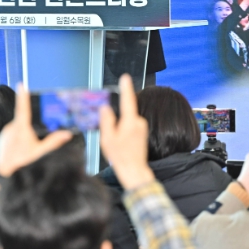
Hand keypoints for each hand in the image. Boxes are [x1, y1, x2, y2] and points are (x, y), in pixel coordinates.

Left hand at [0, 84, 72, 176]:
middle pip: (23, 122)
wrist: (3, 179)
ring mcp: (4, 136)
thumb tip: (66, 134)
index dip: (23, 95)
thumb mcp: (40, 154)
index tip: (22, 85)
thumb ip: (54, 142)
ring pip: (17, 129)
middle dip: (30, 129)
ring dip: (23, 136)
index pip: (23, 108)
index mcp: (20, 129)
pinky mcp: (0, 142)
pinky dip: (17, 141)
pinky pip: (11, 136)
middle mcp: (10, 129)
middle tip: (33, 145)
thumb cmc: (21, 166)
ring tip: (25, 152)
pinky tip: (19, 153)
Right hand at [100, 74, 153, 189]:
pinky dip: (123, 130)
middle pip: (124, 111)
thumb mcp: (107, 139)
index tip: (125, 78)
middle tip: (110, 135)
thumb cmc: (120, 157)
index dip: (126, 88)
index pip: (128, 100)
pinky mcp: (142, 132)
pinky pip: (130, 125)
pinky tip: (121, 143)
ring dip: (119, 126)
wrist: (134, 171)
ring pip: (126, 119)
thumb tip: (106, 108)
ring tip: (116, 142)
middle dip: (115, 118)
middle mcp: (139, 122)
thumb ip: (106, 121)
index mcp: (130, 122)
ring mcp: (142, 127)